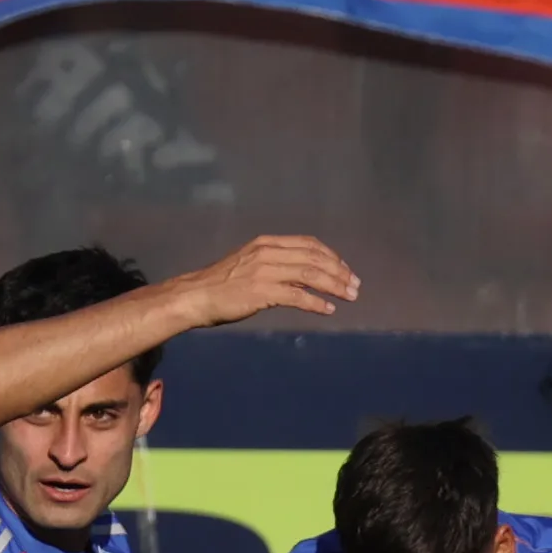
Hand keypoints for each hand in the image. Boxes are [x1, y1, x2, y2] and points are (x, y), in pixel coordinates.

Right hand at [175, 236, 358, 324]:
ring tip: (349, 296)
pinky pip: (297, 296)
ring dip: (334, 285)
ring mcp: (265, 271)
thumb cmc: (221, 284)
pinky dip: (316, 302)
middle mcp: (269, 252)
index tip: (345, 270)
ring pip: (310, 274)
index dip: (331, 256)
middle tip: (355, 285)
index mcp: (267, 243)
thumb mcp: (250, 264)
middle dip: (339, 271)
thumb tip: (302, 278)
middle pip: (315, 258)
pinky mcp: (262, 291)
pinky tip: (328, 309)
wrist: (196, 296)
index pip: (309, 244)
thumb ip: (275, 266)